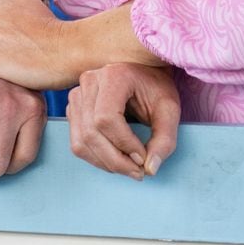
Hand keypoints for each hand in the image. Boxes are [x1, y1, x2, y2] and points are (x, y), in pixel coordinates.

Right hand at [67, 63, 179, 179]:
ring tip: (129, 167)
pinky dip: (96, 158)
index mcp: (113, 76)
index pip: (106, 118)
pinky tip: (115, 158)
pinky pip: (77, 142)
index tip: (143, 158)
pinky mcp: (74, 108)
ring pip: (81, 141)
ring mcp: (78, 94)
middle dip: (116, 160)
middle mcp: (89, 81)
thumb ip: (165, 139)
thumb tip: (151, 169)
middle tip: (139, 171)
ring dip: (106, 163)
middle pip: (91, 133)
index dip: (124, 144)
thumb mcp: (169, 109)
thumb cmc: (155, 87)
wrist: (142, 72)